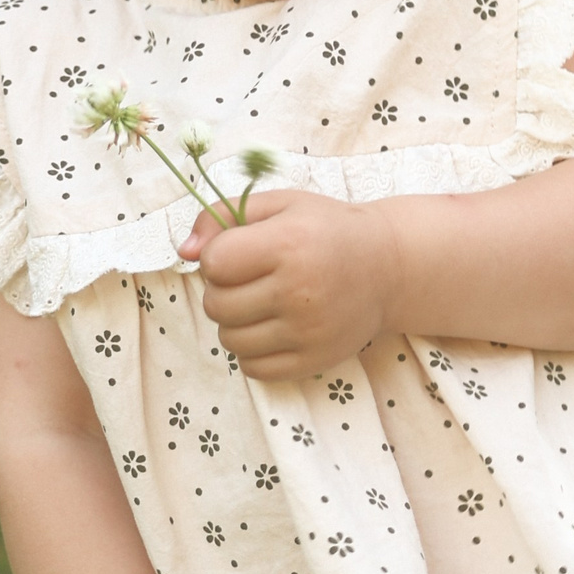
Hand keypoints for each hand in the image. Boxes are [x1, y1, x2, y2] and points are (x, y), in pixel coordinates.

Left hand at [179, 192, 400, 380]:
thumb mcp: (279, 205)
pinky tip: (275, 329)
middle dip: (225, 290)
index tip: (245, 251)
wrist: (389, 266)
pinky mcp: (314, 360)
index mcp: (289, 244)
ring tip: (264, 304)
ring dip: (237, 322)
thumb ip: (222, 216)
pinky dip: (254, 351)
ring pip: (230, 339)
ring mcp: (308, 330)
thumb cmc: (327, 230)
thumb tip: (183, 252)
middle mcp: (299, 290)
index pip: (213, 264)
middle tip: (255, 279)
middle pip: (216, 304)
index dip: (220, 256)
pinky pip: (253, 367)